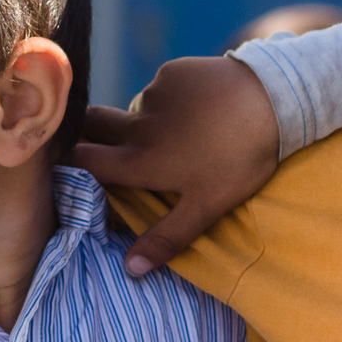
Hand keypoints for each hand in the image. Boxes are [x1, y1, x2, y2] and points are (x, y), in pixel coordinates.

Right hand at [71, 55, 279, 278]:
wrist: (274, 100)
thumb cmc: (240, 160)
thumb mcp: (207, 206)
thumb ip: (166, 237)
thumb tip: (130, 270)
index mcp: (139, 161)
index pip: (81, 159)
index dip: (69, 163)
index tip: (68, 166)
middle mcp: (136, 125)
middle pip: (92, 123)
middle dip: (88, 131)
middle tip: (103, 142)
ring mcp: (155, 94)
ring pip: (135, 109)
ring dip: (145, 120)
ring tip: (183, 132)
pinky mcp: (175, 72)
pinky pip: (163, 89)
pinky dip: (174, 99)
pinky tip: (202, 108)